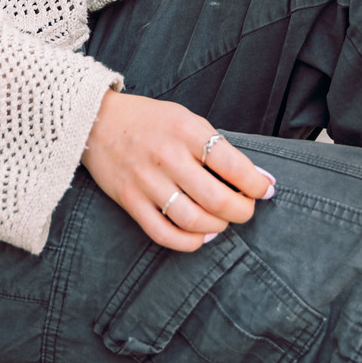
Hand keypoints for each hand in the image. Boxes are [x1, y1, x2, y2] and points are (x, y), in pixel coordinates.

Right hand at [82, 89, 275, 250]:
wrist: (96, 121)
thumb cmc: (150, 121)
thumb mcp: (187, 119)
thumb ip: (217, 147)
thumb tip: (256, 178)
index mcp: (186, 130)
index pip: (234, 166)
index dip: (257, 184)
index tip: (265, 189)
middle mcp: (167, 156)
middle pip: (217, 200)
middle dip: (242, 211)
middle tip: (246, 209)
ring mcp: (146, 181)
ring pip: (193, 221)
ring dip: (217, 228)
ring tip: (222, 222)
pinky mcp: (129, 200)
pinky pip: (163, 234)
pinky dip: (188, 243)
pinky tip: (200, 236)